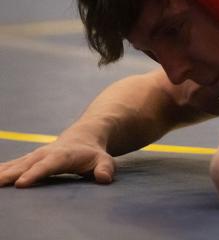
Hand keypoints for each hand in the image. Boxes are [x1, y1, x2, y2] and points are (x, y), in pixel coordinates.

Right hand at [0, 138, 114, 187]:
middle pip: (25, 166)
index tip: (21, 183)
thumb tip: (104, 178)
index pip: (47, 166)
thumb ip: (105, 168)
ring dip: (1, 173)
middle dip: (10, 175)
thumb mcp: (104, 160)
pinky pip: (11, 165)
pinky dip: (1, 170)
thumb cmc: (93, 153)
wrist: (83, 136)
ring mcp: (35, 156)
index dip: (35, 174)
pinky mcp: (28, 159)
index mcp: (62, 156)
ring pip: (15, 165)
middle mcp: (45, 154)